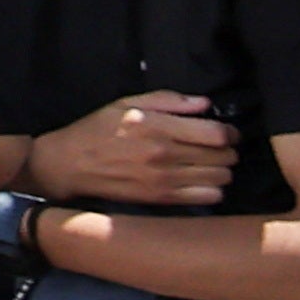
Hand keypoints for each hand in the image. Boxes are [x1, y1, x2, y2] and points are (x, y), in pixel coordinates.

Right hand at [25, 93, 233, 211]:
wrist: (69, 164)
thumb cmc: (97, 130)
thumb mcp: (127, 104)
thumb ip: (169, 100)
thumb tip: (205, 103)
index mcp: (158, 127)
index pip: (216, 134)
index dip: (229, 133)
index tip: (227, 132)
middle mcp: (164, 154)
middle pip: (223, 156)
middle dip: (228, 150)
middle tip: (219, 148)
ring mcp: (164, 179)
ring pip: (220, 178)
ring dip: (222, 170)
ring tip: (211, 164)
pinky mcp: (161, 199)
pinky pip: (207, 197)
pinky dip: (213, 189)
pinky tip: (202, 181)